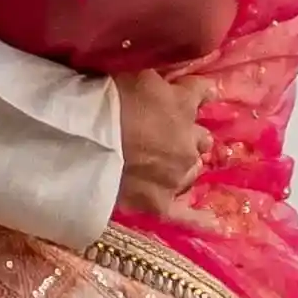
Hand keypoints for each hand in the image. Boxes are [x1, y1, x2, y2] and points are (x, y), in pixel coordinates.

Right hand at [115, 72, 207, 217]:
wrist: (85, 141)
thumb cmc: (106, 100)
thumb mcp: (137, 75)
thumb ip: (158, 82)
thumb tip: (166, 85)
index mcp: (183, 103)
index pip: (203, 92)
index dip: (196, 95)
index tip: (192, 95)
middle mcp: (189, 140)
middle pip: (201, 138)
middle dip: (189, 136)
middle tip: (171, 136)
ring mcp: (177, 174)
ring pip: (192, 169)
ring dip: (183, 165)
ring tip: (167, 167)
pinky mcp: (162, 202)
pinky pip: (186, 215)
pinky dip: (198, 218)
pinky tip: (212, 222)